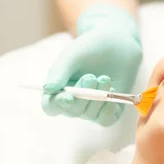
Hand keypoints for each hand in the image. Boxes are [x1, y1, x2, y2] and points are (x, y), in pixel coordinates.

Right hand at [42, 5, 142, 126]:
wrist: (116, 43)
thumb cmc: (90, 47)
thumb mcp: (72, 55)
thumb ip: (59, 71)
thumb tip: (48, 89)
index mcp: (58, 89)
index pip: (51, 106)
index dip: (57, 105)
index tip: (68, 98)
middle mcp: (73, 102)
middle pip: (72, 112)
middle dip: (83, 96)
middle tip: (92, 76)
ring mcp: (91, 107)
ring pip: (90, 115)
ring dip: (98, 98)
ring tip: (104, 78)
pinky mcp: (109, 109)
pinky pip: (106, 120)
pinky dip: (109, 110)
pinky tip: (112, 93)